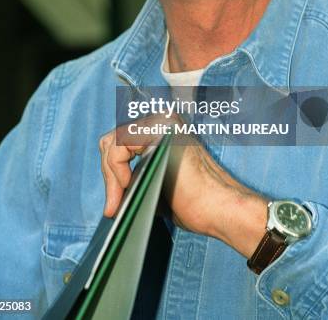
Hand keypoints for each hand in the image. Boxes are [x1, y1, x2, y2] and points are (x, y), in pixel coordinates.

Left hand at [99, 127, 267, 257]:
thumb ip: (134, 174)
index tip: (115, 202)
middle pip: (113, 140)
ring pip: (112, 142)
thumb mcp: (155, 181)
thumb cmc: (194, 202)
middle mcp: (161, 119)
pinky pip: (119, 146)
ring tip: (118, 201)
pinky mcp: (159, 129)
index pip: (119, 142)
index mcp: (162, 128)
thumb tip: (110, 188)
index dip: (111, 173)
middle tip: (114, 204)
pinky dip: (116, 171)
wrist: (218, 207)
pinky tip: (129, 187)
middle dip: (109, 175)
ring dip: (111, 176)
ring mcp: (161, 121)